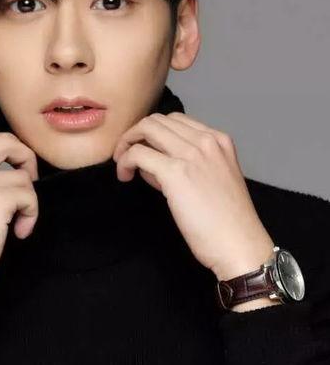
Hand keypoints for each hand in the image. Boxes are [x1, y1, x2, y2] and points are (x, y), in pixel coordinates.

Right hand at [0, 132, 38, 307]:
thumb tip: (6, 176)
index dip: (7, 153)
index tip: (15, 174)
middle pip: (4, 140)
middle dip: (25, 158)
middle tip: (29, 185)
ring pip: (22, 174)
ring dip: (28, 200)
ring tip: (17, 223)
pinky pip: (28, 194)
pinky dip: (31, 214)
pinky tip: (18, 232)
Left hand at [112, 111, 273, 280]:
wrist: (239, 244)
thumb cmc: (227, 222)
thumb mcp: (215, 180)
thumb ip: (188, 165)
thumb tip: (153, 164)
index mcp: (219, 141)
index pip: (176, 120)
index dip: (153, 134)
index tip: (145, 152)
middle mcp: (206, 141)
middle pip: (158, 120)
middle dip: (136, 135)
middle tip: (126, 157)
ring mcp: (191, 154)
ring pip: (146, 128)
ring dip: (127, 145)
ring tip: (125, 167)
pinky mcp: (176, 172)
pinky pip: (138, 153)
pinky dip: (125, 161)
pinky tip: (125, 176)